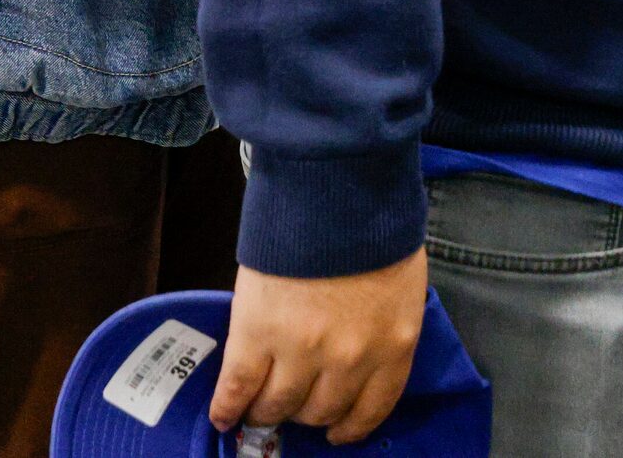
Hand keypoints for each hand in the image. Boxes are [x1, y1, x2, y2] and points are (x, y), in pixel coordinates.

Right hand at [209, 249, 427, 443]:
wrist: (336, 189)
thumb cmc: (373, 229)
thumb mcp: (399, 284)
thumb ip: (384, 328)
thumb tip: (362, 358)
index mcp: (393, 344)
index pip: (373, 409)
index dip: (351, 426)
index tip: (338, 432)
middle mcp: (350, 359)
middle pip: (321, 411)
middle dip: (306, 411)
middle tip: (294, 401)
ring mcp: (302, 351)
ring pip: (278, 406)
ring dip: (266, 411)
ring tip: (258, 407)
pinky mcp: (258, 337)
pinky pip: (237, 390)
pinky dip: (227, 408)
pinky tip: (223, 415)